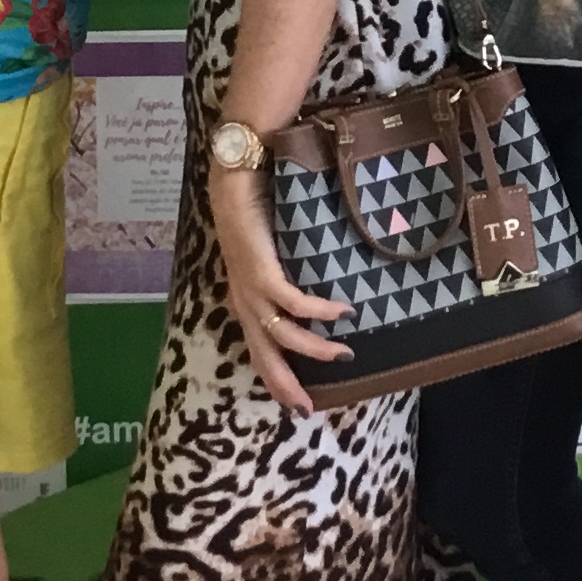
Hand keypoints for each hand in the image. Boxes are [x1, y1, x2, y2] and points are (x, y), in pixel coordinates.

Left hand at [210, 169, 351, 415]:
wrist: (237, 171)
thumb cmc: (256, 201)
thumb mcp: (274, 245)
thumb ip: (289, 265)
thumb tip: (324, 278)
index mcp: (245, 295)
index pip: (259, 346)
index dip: (276, 375)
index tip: (297, 399)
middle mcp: (244, 297)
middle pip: (264, 353)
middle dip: (286, 384)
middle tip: (309, 409)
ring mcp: (251, 285)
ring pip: (282, 334)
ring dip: (314, 349)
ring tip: (344, 355)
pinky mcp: (261, 269)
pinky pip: (294, 303)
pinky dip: (319, 311)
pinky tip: (343, 312)